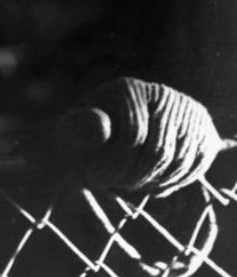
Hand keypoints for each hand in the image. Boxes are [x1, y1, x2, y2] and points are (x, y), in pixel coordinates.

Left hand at [55, 77, 222, 196]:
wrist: (118, 131)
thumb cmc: (89, 134)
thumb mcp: (73, 128)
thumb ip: (78, 126)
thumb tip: (99, 128)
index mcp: (127, 89)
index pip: (133, 134)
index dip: (114, 163)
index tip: (97, 179)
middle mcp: (162, 94)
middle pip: (158, 151)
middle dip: (133, 177)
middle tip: (114, 187)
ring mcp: (187, 113)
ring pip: (178, 162)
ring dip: (151, 183)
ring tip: (128, 186)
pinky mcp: (204, 132)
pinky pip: (194, 168)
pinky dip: (170, 183)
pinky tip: (148, 185)